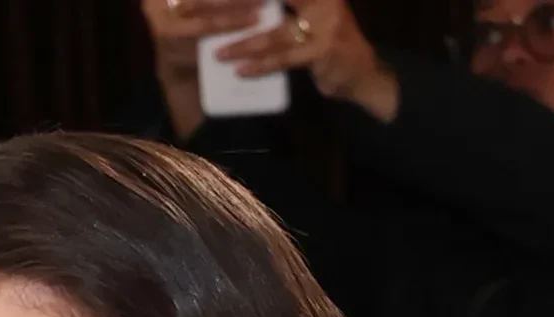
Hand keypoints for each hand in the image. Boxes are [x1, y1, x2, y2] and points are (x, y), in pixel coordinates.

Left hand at [151, 0, 395, 110]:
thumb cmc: (324, 40)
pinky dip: (261, 65)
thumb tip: (234, 6)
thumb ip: (277, 4)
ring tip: (217, 53)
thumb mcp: (303, 12)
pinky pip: (285, 57)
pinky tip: (240, 70)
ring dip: (242, 43)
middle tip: (192, 8)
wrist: (362, 72)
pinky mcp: (324, 49)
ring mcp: (324, 19)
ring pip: (273, 30)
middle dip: (224, 3)